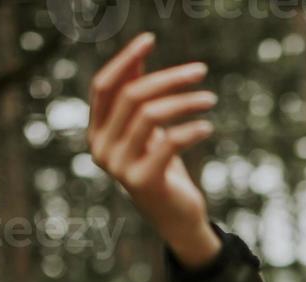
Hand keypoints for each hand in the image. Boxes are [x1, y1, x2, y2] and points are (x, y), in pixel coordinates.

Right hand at [87, 32, 220, 267]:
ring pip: (150, 115)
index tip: (150, 40)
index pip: (103, 86)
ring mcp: (118, 166)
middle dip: (168, 78)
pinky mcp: (143, 181)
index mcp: (96, 132)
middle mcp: (100, 148)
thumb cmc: (163, 167)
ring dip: (185, 101)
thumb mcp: (148, 129)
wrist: (176, 216)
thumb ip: (137, 97)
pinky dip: (191, 129)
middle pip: (131, 96)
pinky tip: (207, 126)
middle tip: (200, 69)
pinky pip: (169, 141)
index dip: (125, 59)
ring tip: (209, 98)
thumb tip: (137, 57)